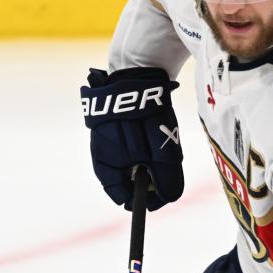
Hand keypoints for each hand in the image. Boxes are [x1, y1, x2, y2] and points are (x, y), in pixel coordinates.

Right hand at [81, 67, 183, 211]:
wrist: (137, 71)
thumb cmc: (145, 115)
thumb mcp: (161, 153)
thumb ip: (166, 180)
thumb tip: (169, 198)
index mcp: (105, 166)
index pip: (123, 197)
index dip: (144, 201)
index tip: (162, 197)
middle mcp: (103, 154)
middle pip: (129, 180)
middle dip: (150, 177)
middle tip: (166, 166)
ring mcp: (108, 138)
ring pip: (134, 161)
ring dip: (150, 159)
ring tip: (160, 140)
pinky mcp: (116, 124)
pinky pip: (133, 143)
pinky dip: (147, 143)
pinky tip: (154, 128)